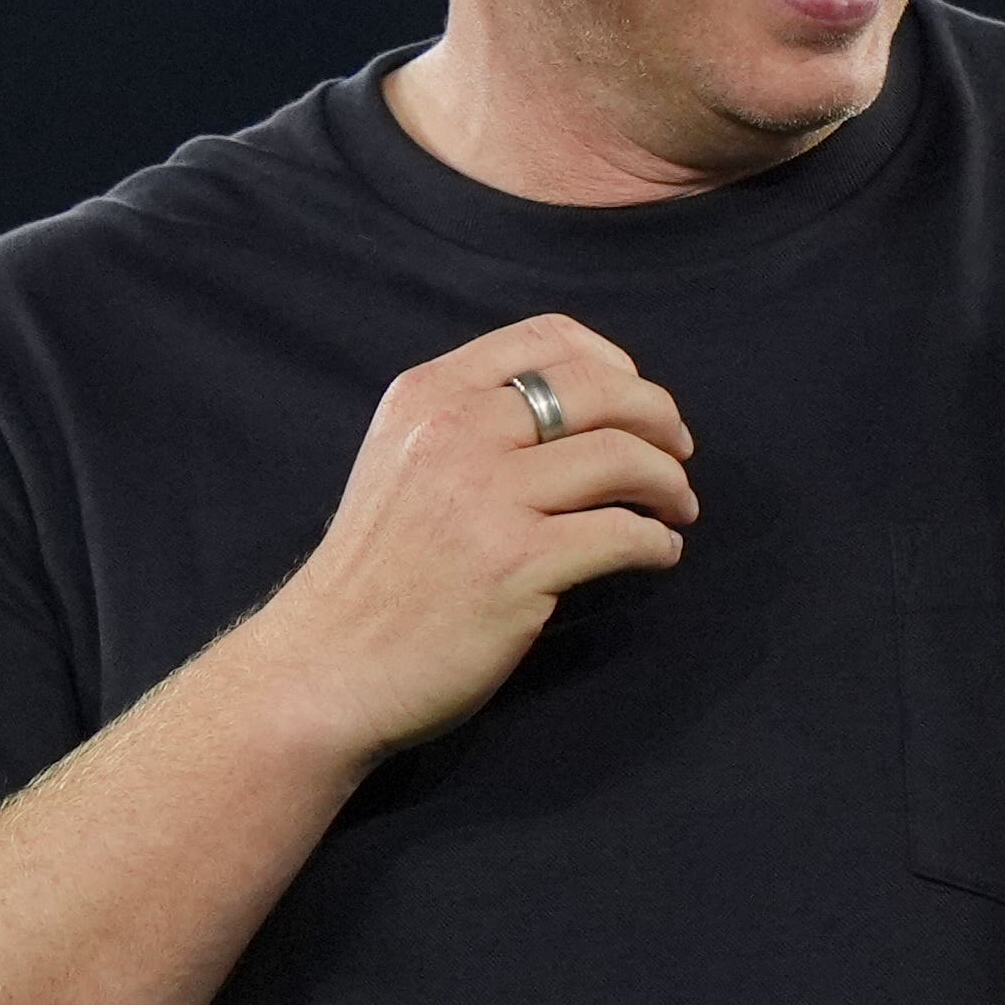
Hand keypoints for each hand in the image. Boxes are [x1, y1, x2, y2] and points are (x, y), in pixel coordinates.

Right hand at [247, 314, 697, 758]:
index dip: (615, 363)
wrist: (325, 666)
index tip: (639, 401)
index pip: (547, 338)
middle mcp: (456, 433)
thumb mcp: (402, 459)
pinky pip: (622, 534)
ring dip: (669, 482)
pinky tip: (660, 553)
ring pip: (621, 457)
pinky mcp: (517, 566)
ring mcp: (486, 499)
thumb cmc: (376, 571)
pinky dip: (658, 542)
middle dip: (658, 417)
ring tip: (677, 508)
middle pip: (599, 390)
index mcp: (429, 396)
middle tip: (679, 453)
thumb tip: (584, 404)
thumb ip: (470, 419)